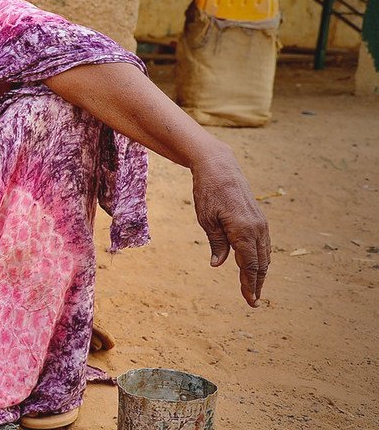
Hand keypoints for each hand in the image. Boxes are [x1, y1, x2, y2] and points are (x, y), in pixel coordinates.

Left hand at [191, 153, 271, 306]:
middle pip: (260, 263)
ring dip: (260, 273)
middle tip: (253, 302)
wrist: (220, 167)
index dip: (250, 284)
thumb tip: (218, 265)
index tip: (250, 300)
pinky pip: (263, 244)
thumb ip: (216, 243)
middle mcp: (256, 228)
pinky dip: (261, 259)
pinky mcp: (259, 219)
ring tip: (254, 289)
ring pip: (264, 254)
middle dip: (257, 283)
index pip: (250, 265)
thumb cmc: (208, 192)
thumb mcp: (206, 219)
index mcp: (243, 230)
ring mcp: (260, 223)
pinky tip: (256, 267)